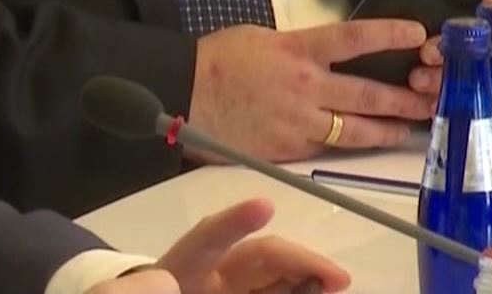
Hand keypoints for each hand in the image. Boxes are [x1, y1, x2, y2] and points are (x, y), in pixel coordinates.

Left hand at [85, 199, 351, 293]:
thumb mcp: (162, 284)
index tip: (264, 206)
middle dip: (298, 258)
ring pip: (272, 268)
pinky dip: (297, 286)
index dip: (233, 222)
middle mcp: (209, 269)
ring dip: (306, 273)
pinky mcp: (241, 286)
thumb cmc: (153, 289)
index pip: (206, 238)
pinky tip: (319, 288)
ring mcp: (226, 279)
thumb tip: (240, 242)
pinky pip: (273, 286)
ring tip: (335, 280)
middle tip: (338, 276)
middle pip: (257, 254)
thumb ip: (192, 252)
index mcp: (183, 266)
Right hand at [188, 20, 435, 161]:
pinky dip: (349, 143)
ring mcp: (300, 121)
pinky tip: (365, 143)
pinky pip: (328, 145)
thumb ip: (299, 48)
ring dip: (389, 129)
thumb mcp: (262, 38)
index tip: (417, 33)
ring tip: (411, 129)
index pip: (354, 38)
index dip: (389, 34)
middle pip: (368, 93)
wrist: (186, 95)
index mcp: (298, 50)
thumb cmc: (219, 60)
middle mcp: (306, 86)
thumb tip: (324, 55)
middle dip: (405, 98)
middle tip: (432, 98)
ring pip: (356, 129)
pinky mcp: (290, 148)